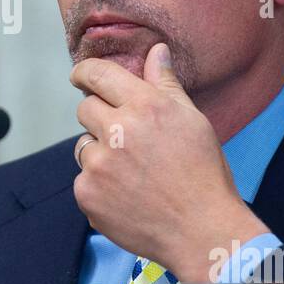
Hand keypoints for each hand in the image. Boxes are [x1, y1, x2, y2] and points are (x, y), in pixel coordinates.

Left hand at [70, 43, 269, 283]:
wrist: (202, 232)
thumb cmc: (203, 175)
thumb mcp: (192, 121)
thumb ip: (166, 84)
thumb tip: (156, 51)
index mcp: (145, 106)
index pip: (97, 75)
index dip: (84, 73)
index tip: (80, 77)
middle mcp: (117, 131)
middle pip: (85, 109)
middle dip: (100, 116)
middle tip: (125, 137)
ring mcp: (99, 165)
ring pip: (84, 146)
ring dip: (100, 153)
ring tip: (133, 172)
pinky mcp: (87, 194)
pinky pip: (84, 179)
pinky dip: (100, 185)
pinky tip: (127, 195)